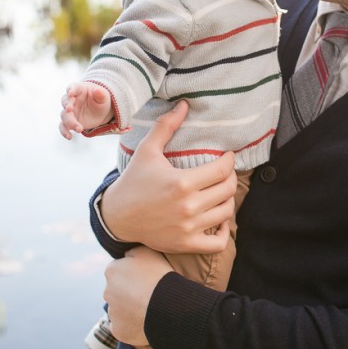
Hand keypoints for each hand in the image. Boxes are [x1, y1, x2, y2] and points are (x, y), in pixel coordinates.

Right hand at [59, 81, 111, 137]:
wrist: (101, 111)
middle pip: (65, 101)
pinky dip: (64, 131)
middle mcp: (71, 100)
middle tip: (70, 109)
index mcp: (78, 89)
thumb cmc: (101, 100)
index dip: (70, 89)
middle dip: (67, 105)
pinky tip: (69, 137)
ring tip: (79, 129)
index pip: (72, 87)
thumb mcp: (104, 96)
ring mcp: (69, 111)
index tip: (70, 93)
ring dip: (69, 121)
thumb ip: (101, 93)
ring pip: (64, 115)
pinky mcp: (69, 121)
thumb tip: (97, 91)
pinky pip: (63, 126)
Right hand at [100, 99, 236, 252]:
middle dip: (230, 177)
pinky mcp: (186, 244)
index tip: (227, 157)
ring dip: (227, 200)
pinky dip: (224, 232)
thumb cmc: (134, 180)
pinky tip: (218, 219)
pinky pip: (219, 242)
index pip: (222, 169)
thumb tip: (184, 104)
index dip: (230, 160)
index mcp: (181, 182)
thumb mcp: (147, 150)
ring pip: (226, 212)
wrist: (117, 216)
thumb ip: (166, 126)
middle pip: (228, 190)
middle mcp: (188, 206)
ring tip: (219, 191)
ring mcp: (188, 227)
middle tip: (223, 172)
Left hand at [103, 247, 171, 346]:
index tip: (146, 279)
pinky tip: (146, 322)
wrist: (168, 306)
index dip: (133, 275)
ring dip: (130, 309)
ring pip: (120, 310)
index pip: (118, 271)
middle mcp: (107, 291)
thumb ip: (133, 252)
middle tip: (148, 294)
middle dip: (128, 293)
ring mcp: (112, 312)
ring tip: (151, 309)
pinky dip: (132, 326)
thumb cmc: (160, 276)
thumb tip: (127, 256)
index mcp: (112, 271)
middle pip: (117, 291)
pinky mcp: (118, 330)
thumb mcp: (148, 252)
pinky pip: (124, 327)